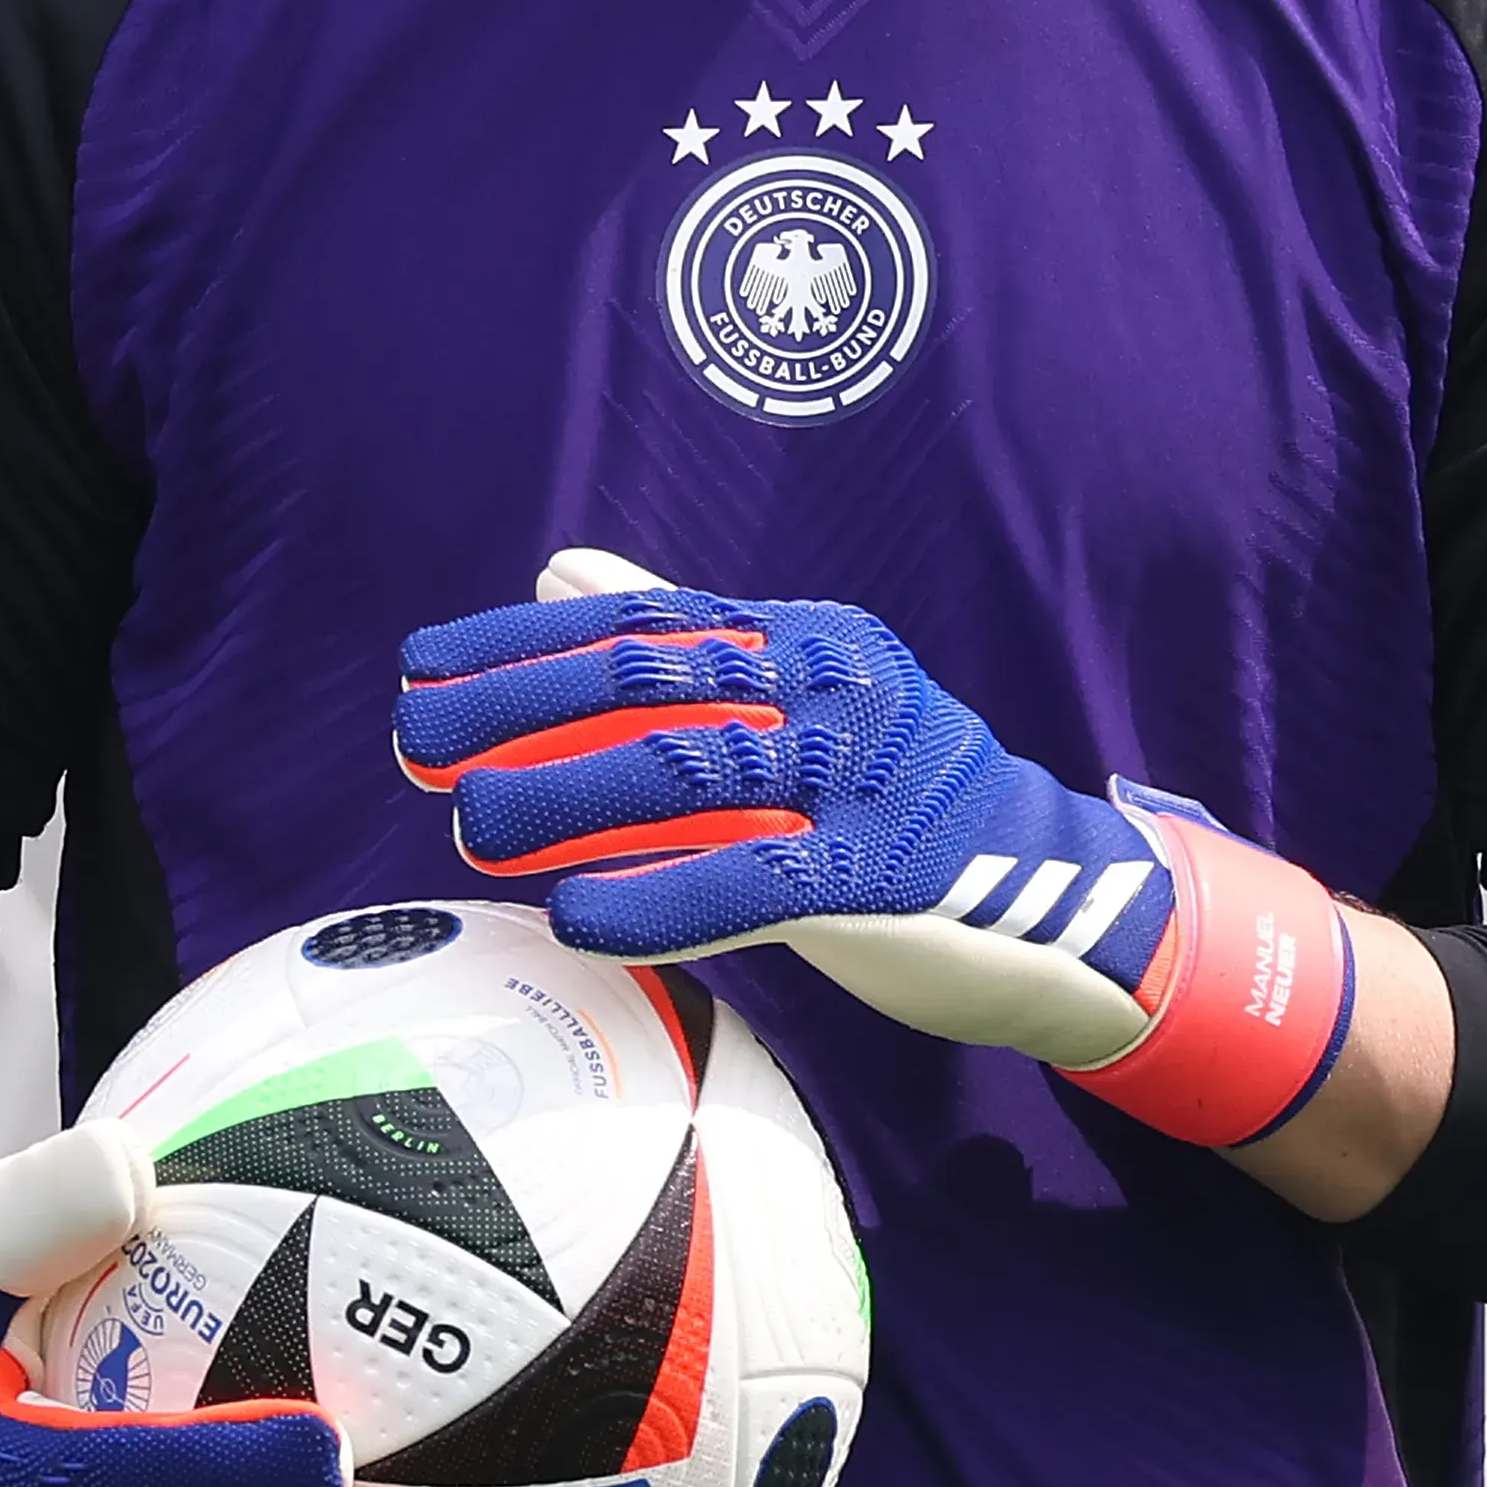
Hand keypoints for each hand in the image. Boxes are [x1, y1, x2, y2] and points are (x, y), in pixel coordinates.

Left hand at [391, 551, 1358, 1152]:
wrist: (1068, 899)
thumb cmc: (899, 806)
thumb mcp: (797, 706)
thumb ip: (685, 646)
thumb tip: (556, 569)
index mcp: (806, 638)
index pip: (647, 622)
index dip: (526, 647)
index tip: (421, 672)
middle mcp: (839, 683)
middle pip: (659, 679)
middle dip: (525, 707)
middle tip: (418, 740)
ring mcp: (872, 772)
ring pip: (700, 768)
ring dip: (574, 793)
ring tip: (474, 822)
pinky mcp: (895, 872)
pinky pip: (765, 877)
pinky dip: (665, 896)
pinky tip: (579, 917)